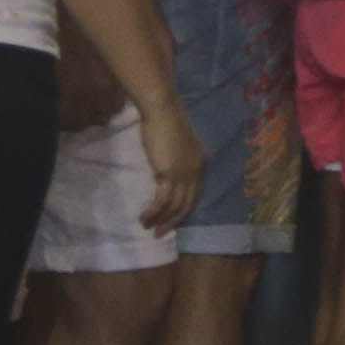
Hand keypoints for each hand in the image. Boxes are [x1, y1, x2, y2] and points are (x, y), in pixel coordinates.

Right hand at [135, 92, 202, 231]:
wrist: (163, 110)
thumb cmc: (166, 122)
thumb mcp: (177, 145)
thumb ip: (177, 160)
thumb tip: (165, 174)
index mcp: (200, 163)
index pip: (195, 194)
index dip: (184, 210)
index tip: (172, 220)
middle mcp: (196, 171)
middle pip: (187, 204)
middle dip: (173, 222)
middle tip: (160, 233)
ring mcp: (184, 173)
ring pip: (174, 206)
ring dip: (160, 219)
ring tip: (146, 226)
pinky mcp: (169, 173)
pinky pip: (162, 201)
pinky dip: (153, 212)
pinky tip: (144, 217)